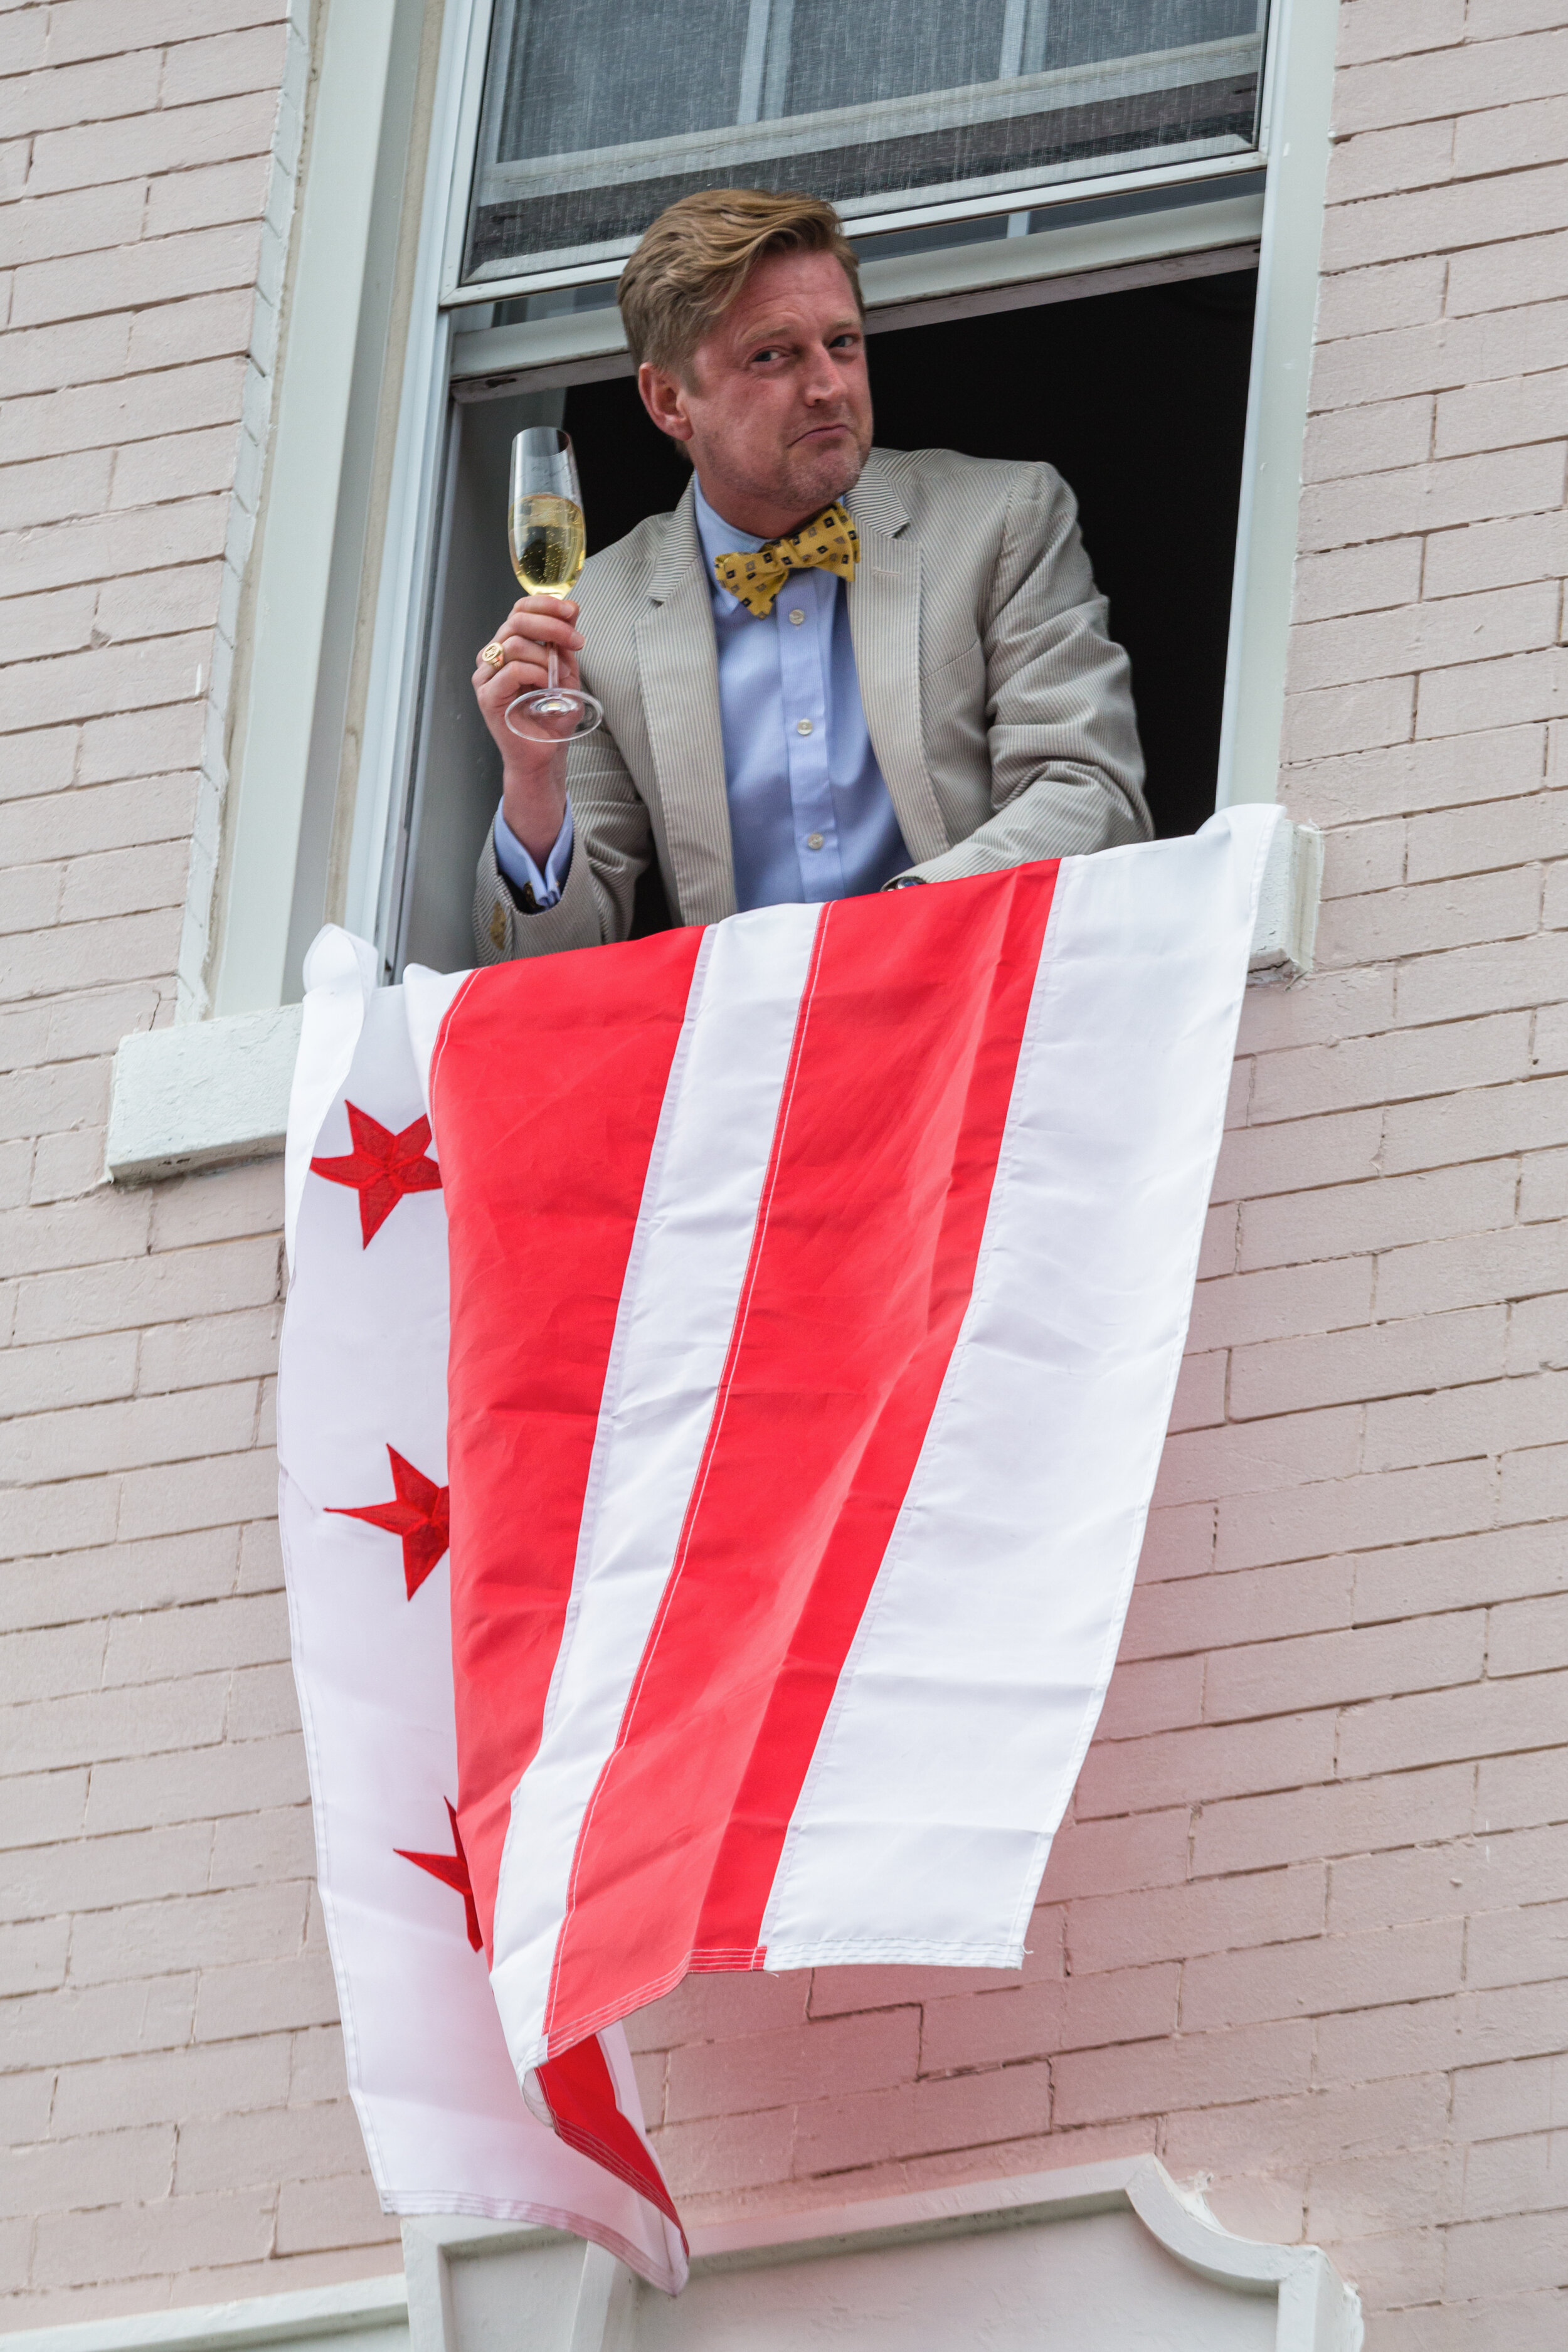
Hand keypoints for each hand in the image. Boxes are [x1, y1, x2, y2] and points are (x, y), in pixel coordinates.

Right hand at [472, 595, 584, 865]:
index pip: (520, 610)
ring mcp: (487, 676)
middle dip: (551, 625)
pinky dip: (534, 673)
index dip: (546, 604)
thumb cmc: (552, 717)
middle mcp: (494, 657)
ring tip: (558, 678)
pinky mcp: (487, 696)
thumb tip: (571, 611)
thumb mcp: (567, 674)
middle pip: (516, 620)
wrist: (545, 754)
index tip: (573, 611)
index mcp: (510, 646)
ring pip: (513, 644)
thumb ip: (565, 645)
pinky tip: (546, 686)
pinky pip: (511, 670)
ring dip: (545, 656)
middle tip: (576, 640)